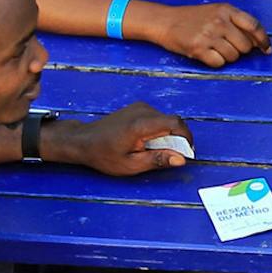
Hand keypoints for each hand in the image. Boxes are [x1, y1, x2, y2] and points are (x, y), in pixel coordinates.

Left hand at [48, 102, 194, 175]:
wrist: (84, 140)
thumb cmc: (104, 155)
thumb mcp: (131, 165)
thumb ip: (157, 160)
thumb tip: (181, 159)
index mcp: (141, 125)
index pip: (176, 124)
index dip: (187, 138)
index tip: (186, 153)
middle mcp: (142, 111)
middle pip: (173, 122)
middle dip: (178, 139)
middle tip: (170, 156)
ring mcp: (140, 107)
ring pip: (167, 120)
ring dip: (168, 135)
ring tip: (154, 150)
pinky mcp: (138, 108)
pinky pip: (158, 118)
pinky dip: (160, 130)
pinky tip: (147, 142)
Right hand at [133, 0, 269, 66]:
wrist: (165, 21)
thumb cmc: (193, 18)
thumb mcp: (216, 11)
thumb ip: (236, 22)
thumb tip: (258, 42)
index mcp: (226, 10)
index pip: (253, 26)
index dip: (263, 40)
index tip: (267, 49)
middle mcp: (219, 21)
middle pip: (245, 46)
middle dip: (240, 50)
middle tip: (226, 45)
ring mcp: (209, 35)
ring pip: (233, 57)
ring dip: (227, 57)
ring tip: (214, 48)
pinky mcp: (198, 48)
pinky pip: (219, 63)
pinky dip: (216, 62)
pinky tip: (207, 54)